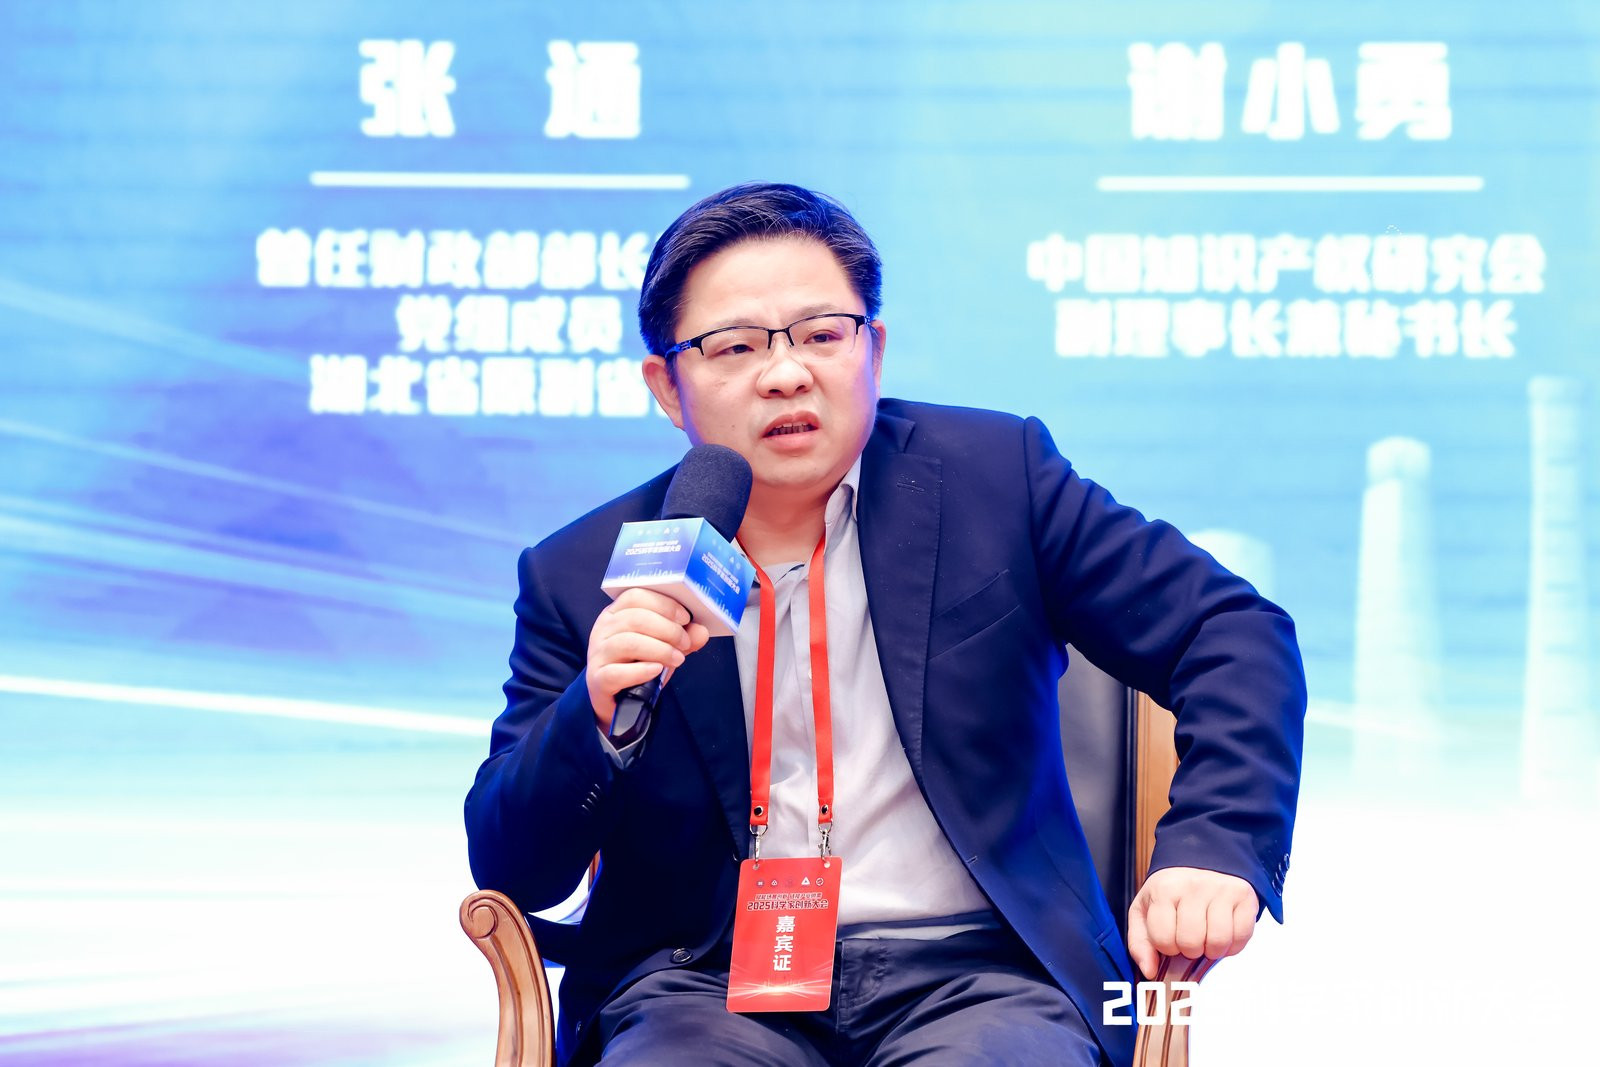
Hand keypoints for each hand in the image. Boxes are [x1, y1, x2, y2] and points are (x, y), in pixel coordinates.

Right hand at [586, 588, 708, 730]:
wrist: (619, 701)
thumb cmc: (639, 666)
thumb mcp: (663, 648)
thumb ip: (683, 637)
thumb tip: (701, 631)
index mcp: (616, 613)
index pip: (636, 596)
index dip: (664, 604)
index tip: (685, 618)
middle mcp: (603, 630)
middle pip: (635, 618)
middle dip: (668, 630)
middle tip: (684, 643)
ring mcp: (598, 655)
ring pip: (628, 643)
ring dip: (660, 650)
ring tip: (677, 659)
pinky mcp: (598, 680)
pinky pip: (617, 673)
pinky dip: (641, 671)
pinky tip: (657, 670)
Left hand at [1126, 866, 1257, 979]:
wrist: (1201, 862)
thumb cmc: (1171, 892)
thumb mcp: (1145, 911)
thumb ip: (1140, 943)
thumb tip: (1149, 971)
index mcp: (1164, 890)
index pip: (1164, 940)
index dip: (1167, 947)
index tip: (1170, 938)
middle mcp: (1193, 886)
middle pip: (1192, 943)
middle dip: (1190, 950)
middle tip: (1190, 938)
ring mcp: (1221, 890)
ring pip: (1218, 942)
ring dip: (1212, 950)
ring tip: (1206, 936)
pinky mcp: (1244, 896)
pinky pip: (1242, 937)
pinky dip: (1233, 945)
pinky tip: (1224, 932)